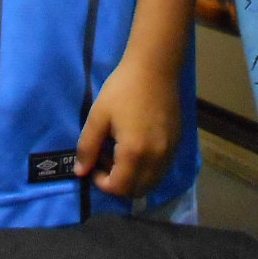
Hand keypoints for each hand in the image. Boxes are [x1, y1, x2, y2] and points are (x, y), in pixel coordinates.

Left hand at [74, 54, 180, 199]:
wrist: (155, 68)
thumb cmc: (123, 89)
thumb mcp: (98, 115)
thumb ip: (87, 147)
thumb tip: (80, 172)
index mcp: (134, 153)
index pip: (119, 188)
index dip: (101, 182)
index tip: (93, 165)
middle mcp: (156, 159)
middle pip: (137, 191)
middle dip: (118, 184)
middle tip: (106, 160)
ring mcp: (169, 152)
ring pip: (151, 183)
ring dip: (134, 179)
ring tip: (120, 154)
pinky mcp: (177, 144)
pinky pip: (161, 170)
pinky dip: (147, 170)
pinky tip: (137, 148)